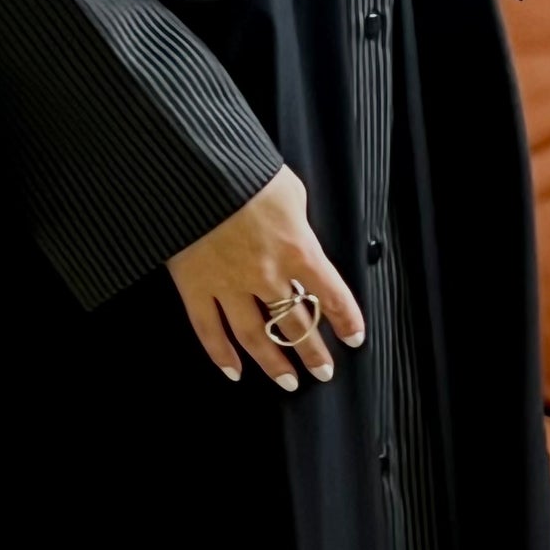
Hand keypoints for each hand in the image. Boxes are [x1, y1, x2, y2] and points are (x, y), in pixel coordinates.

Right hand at [167, 168, 365, 391]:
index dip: (346, 321)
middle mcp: (267, 274)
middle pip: (296, 325)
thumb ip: (297, 221)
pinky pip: (209, 330)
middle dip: (313, 352)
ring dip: (274, 364)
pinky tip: (233, 372)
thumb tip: (298, 235)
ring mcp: (229, 285)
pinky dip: (221, 355)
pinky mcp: (195, 286)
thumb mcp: (289, 191)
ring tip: (287, 383)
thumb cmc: (244, 171)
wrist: (195, 167)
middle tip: (323, 371)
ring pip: (256, 337)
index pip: (332, 296)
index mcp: (297, 249)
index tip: (354, 337)